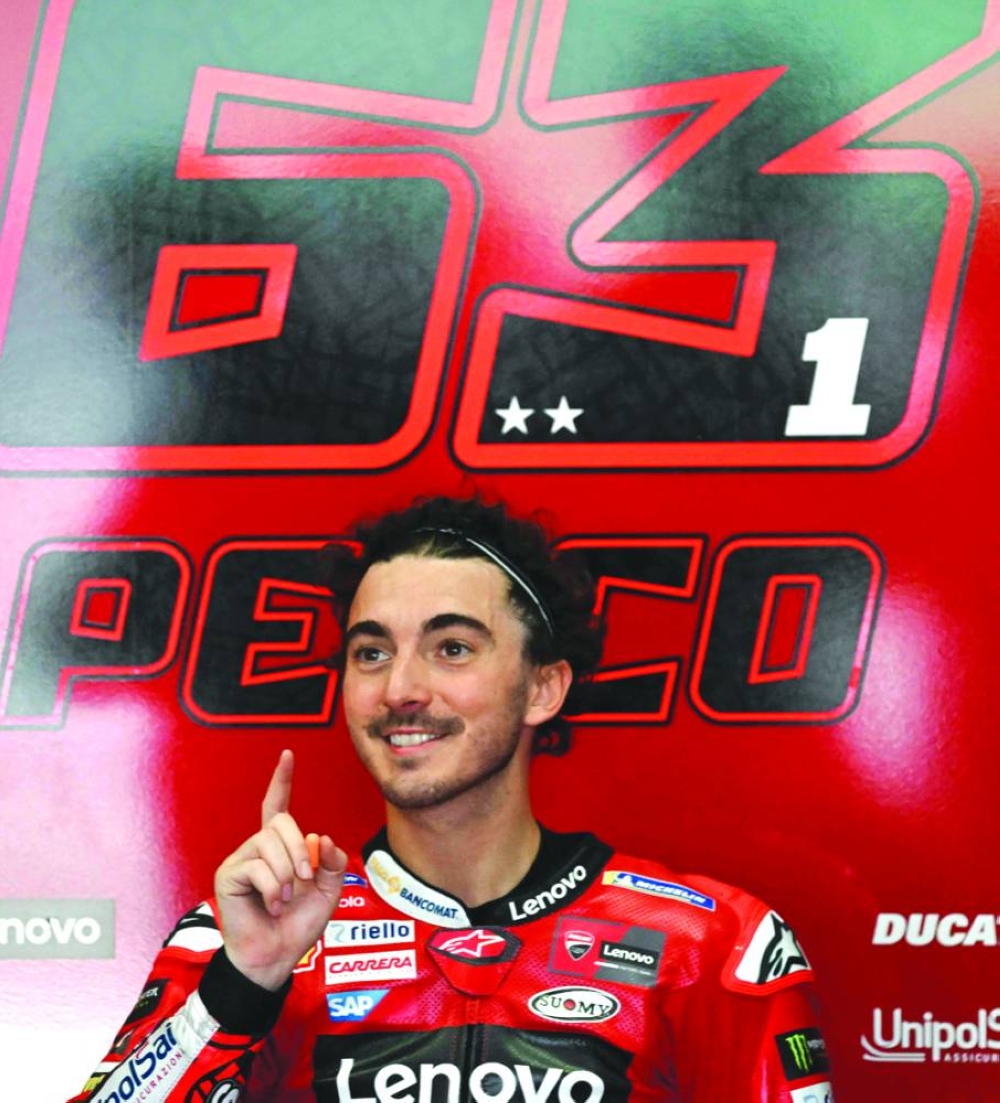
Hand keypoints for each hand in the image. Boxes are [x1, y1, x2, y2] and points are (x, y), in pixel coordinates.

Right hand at [214, 749, 345, 990]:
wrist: (276, 956)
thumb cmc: (298, 924)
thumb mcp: (328, 890)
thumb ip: (332, 862)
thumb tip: (320, 838)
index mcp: (281, 847)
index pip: (279, 806)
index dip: (282, 780)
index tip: (287, 755)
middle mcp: (258, 847)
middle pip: (281, 823)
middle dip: (300, 848)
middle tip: (306, 878)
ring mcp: (241, 859)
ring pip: (269, 842)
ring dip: (287, 871)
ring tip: (287, 896)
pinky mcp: (228, 875)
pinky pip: (256, 866)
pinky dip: (273, 887)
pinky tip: (273, 904)